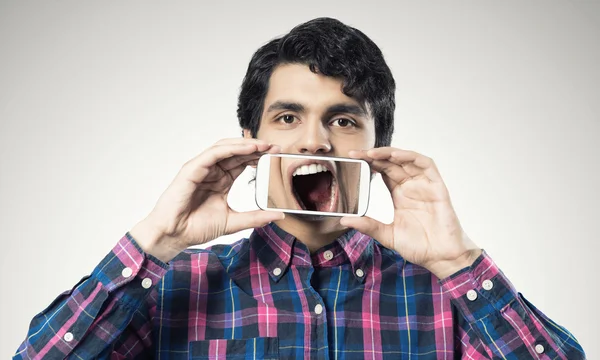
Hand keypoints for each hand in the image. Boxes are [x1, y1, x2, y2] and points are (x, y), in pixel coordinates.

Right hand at [130, 138, 283, 262]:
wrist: (174, 236)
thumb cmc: (196, 228)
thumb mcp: (233, 222)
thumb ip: (255, 217)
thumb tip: (278, 215)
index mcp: (222, 181)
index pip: (243, 163)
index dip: (260, 157)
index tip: (277, 156)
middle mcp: (212, 171)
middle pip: (237, 152)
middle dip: (257, 148)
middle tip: (275, 147)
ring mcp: (202, 168)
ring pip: (226, 148)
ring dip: (245, 145)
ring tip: (263, 145)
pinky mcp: (192, 169)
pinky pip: (213, 154)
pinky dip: (231, 149)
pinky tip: (246, 149)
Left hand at [340, 148, 480, 278]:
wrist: (441, 257)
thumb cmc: (418, 246)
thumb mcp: (387, 235)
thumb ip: (368, 226)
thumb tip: (344, 220)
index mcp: (399, 194)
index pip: (382, 170)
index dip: (368, 162)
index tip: (352, 158)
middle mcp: (411, 186)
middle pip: (391, 162)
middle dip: (374, 155)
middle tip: (356, 153)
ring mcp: (424, 185)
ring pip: (407, 160)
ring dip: (390, 153)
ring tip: (372, 153)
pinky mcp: (437, 187)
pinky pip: (426, 165)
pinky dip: (411, 157)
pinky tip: (396, 156)